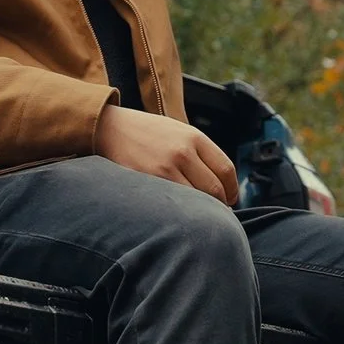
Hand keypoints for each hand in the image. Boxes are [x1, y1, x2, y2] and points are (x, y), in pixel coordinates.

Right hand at [96, 105, 240, 204]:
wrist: (111, 128)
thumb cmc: (147, 133)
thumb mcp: (178, 132)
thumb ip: (199, 152)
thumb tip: (220, 182)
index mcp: (194, 137)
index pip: (226, 169)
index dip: (232, 189)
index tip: (230, 199)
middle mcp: (184, 152)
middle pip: (215, 188)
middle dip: (221, 204)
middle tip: (218, 213)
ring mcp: (166, 167)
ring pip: (197, 199)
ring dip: (202, 211)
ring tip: (200, 214)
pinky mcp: (150, 181)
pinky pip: (175, 203)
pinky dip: (182, 211)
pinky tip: (180, 212)